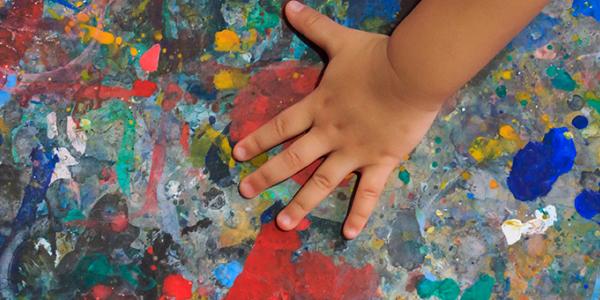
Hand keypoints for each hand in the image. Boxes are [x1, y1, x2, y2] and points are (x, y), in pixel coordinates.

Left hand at [233, 1, 440, 238]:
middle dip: (266, 176)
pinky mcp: (380, 162)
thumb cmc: (376, 58)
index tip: (238, 154)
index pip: (280, 126)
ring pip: (321, 182)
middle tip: (245, 191)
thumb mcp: (341, 40)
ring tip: (282, 224)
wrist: (412, 73)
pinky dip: (359, 214)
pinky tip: (349, 235)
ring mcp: (354, 152)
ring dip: (301, 203)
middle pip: (292, 159)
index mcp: (319, 107)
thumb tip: (289, 5)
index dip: (258, 139)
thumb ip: (314, 26)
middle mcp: (329, 134)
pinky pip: (369, 194)